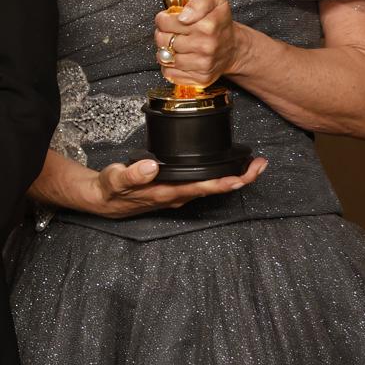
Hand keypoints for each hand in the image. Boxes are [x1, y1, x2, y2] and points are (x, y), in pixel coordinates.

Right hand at [86, 154, 267, 218]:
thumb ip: (132, 174)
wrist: (104, 200)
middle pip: (216, 189)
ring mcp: (179, 195)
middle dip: (241, 178)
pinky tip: (225, 169)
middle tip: (261, 164)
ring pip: (212, 187)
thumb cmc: (110, 189)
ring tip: (251, 164)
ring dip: (233, 178)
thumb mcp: (115, 180)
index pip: (204, 188)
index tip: (245, 175)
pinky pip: (204, 185)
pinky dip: (219, 177)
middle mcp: (178, 196)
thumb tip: (151, 166)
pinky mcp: (176, 190)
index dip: (226, 182)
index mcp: (168, 192)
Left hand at [154, 0, 247, 86]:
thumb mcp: (215, 2)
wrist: (234, 48)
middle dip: (162, 34)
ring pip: (164, 58)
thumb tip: (182, 16)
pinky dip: (170, 66)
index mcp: (208, 26)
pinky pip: (170, 73)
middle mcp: (206, 46)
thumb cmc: (219, 24)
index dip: (163, 19)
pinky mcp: (200, 78)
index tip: (167, 19)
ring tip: (175, 45)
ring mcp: (203, 64)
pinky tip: (180, 58)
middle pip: (163, 40)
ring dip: (165, 51)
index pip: (165, 23)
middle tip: (171, 32)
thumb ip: (198, 2)